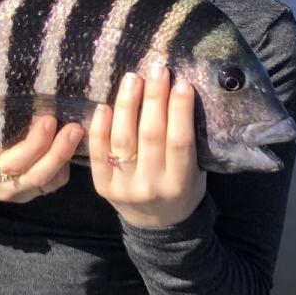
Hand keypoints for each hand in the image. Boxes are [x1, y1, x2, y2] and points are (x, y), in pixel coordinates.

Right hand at [0, 114, 84, 205]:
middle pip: (38, 174)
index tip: (48, 120)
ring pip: (51, 181)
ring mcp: (23, 194)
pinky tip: (69, 145)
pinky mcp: (35, 195)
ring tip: (78, 132)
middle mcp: (7, 186)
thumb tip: (29, 101)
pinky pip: (55, 182)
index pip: (13, 162)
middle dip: (59, 151)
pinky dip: (65, 163)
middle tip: (75, 128)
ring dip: (67, 156)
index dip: (33, 144)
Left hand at [90, 63, 206, 228]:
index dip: (180, 111)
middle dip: (154, 98)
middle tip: (156, 70)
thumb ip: (189, 142)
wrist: (157, 224)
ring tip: (132, 78)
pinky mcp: (103, 187)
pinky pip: (99, 153)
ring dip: (127, 105)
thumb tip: (180, 93)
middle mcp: (150, 187)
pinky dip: (100, 128)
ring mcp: (124, 188)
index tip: (181, 83)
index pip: (179, 142)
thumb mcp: (196, 171)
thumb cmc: (182, 187)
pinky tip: (105, 105)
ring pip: (123, 139)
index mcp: (179, 184)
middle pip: (150, 135)